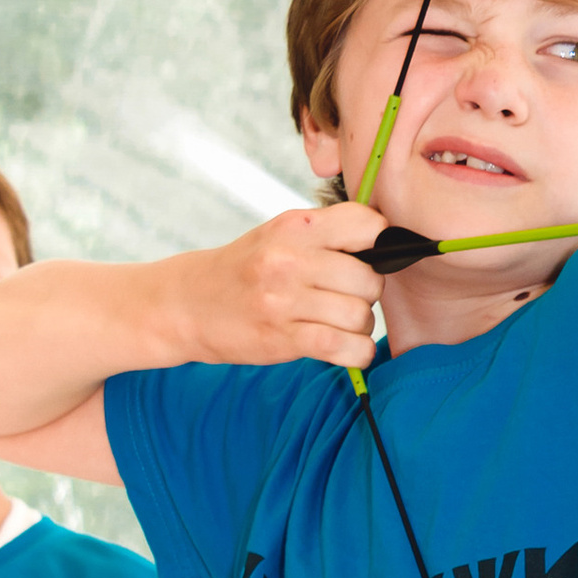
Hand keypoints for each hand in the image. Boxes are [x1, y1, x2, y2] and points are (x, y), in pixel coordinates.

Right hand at [165, 202, 387, 375]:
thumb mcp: (280, 235)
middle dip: (367, 294)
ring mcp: (284, 300)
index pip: (368, 224)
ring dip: (359, 327)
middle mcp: (289, 259)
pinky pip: (345, 347)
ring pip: (361, 315)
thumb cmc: (246, 269)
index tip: (368, 258)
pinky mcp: (282, 338)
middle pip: (370, 279)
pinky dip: (357, 353)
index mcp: (295, 227)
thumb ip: (329, 232)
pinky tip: (347, 349)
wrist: (187, 304)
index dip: (380, 244)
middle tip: (345, 297)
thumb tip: (390, 238)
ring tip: (337, 323)